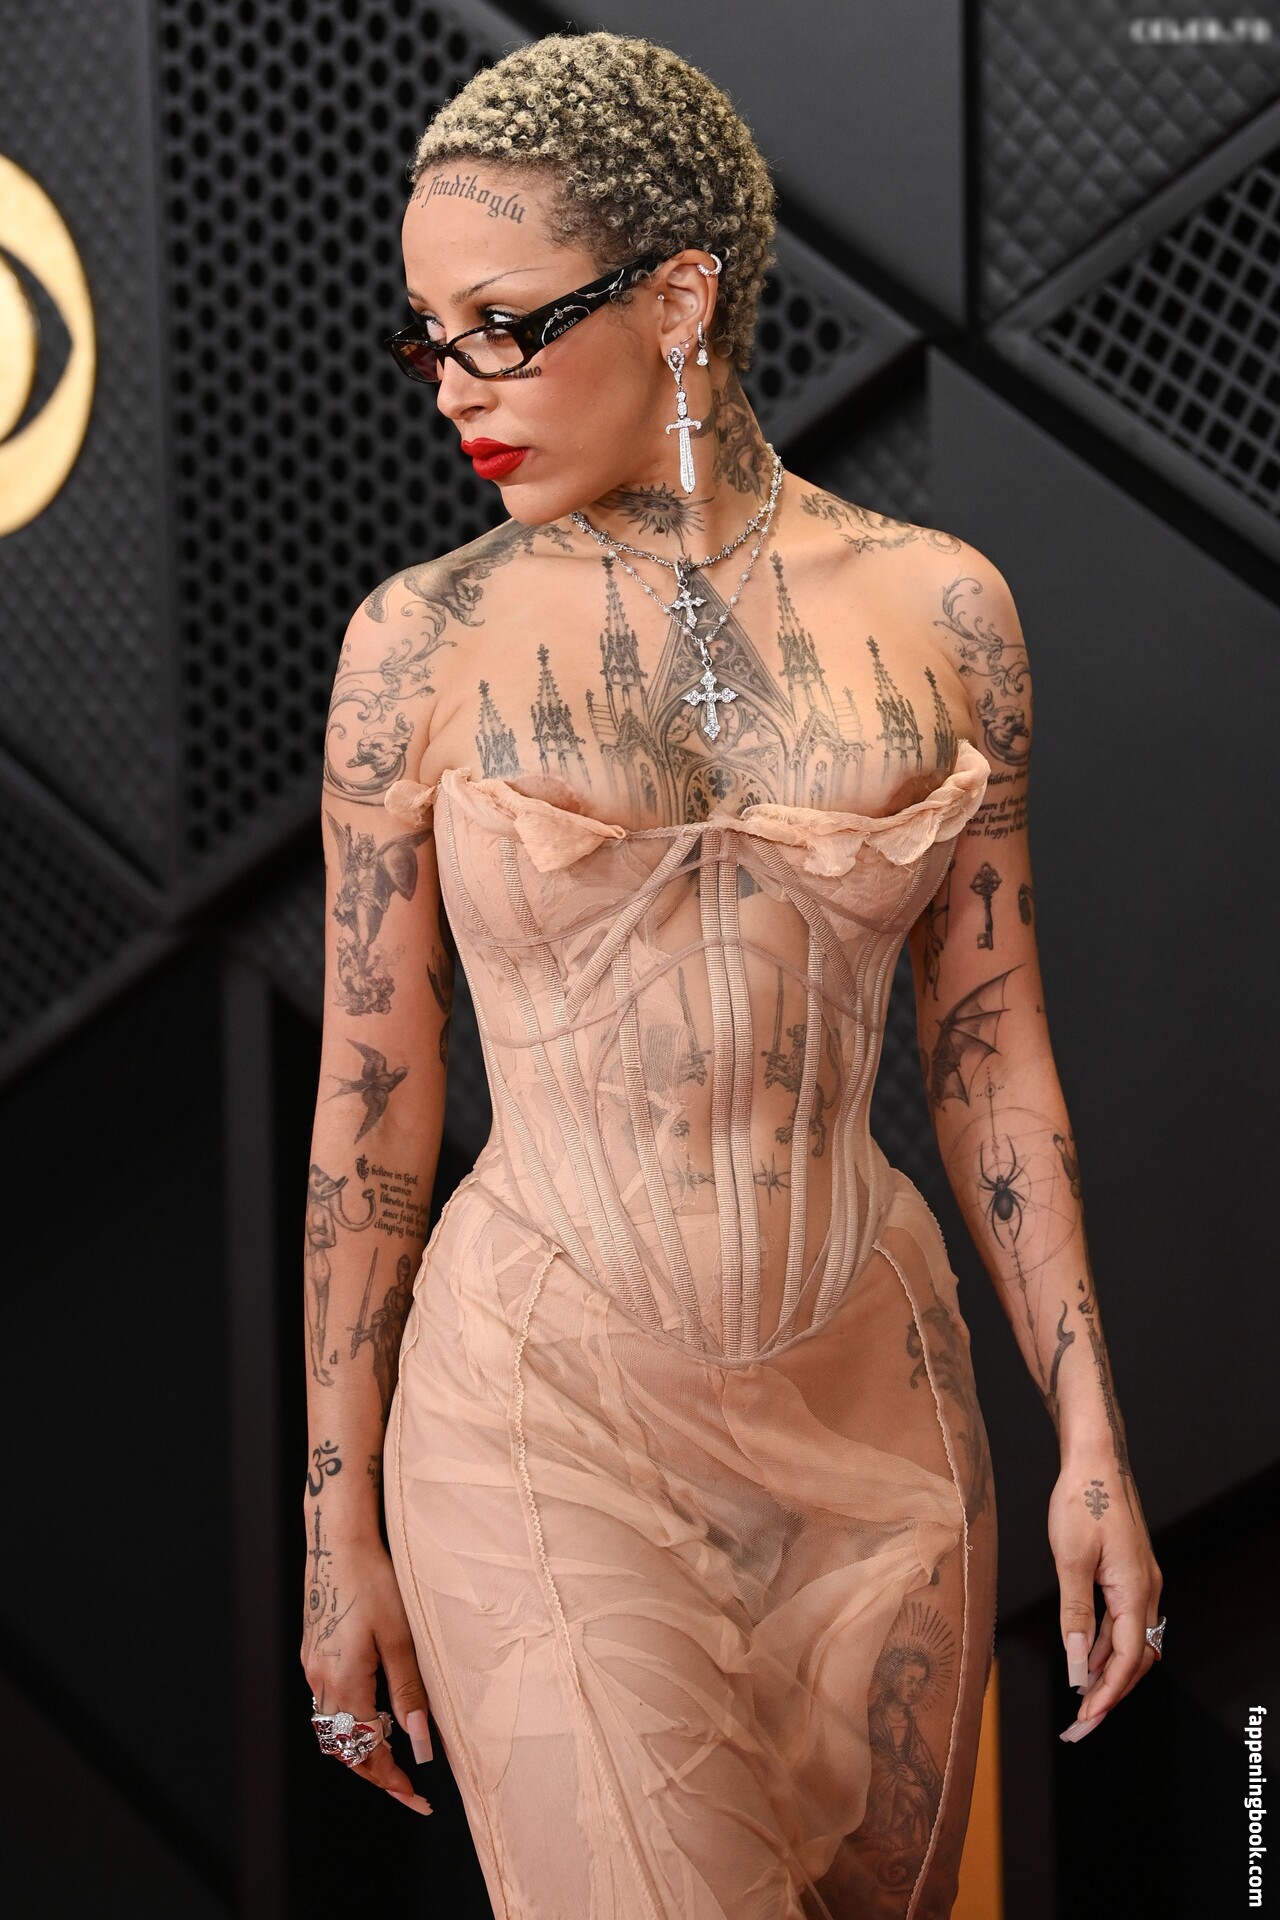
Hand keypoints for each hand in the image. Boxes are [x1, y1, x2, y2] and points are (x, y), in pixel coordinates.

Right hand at [300, 1529, 434, 1813]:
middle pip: (344, 1750)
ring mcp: (312, 1667)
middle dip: (375, 1773)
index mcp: (344, 1682)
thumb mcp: (401, 1638)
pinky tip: (372, 1710)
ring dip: (359, 1748)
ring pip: (332, 1729)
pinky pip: (326, 1703)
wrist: (338, 1541)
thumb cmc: (375, 1581)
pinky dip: (349, 1720)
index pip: (367, 1753)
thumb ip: (409, 1693)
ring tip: (393, 1753)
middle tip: (408, 1789)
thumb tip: (420, 1745)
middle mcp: (320, 1681)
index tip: (417, 1799)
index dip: (392, 1781)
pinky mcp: (311, 1652)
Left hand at [1047, 1460, 1163, 1742]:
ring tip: (1081, 1699)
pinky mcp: (1130, 1573)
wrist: (1096, 1461)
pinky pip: (1123, 1622)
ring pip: (1130, 1642)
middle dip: (1110, 1695)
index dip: (1105, 1696)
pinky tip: (1087, 1657)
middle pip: (1135, 1660)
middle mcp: (1146, 1591)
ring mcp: (1140, 1582)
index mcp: (1134, 1591)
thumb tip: (1077, 1663)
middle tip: (1081, 1725)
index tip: (1084, 1721)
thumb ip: (1075, 1613)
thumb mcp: (1070, 1558)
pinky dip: (1106, 1646)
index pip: (1125, 1661)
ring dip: (1107, 1672)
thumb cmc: (1082, 1501)